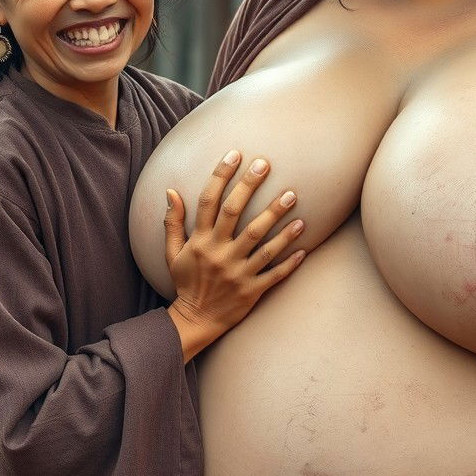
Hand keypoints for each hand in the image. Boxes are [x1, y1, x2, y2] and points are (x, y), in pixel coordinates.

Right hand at [164, 150, 305, 360]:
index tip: (235, 154)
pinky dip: (290, 261)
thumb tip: (170, 192)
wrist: (195, 321)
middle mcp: (218, 253)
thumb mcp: (172, 253)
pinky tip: (305, 245)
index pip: (208, 201)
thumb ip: (172, 223)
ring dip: (277, 219)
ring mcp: (237, 272)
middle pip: (235, 214)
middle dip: (250, 187)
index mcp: (199, 241)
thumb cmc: (185, 282)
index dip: (220, 175)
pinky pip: (274, 274)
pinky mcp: (252, 290)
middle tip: (266, 164)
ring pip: (261, 242)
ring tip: (292, 197)